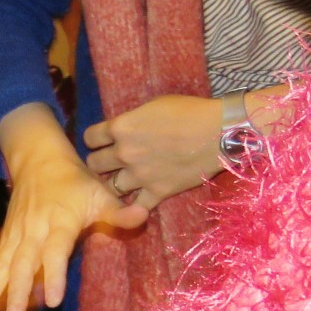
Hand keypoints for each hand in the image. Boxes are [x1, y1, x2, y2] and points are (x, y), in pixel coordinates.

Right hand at [0, 104, 146, 310]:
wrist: (38, 159)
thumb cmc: (75, 181)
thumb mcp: (100, 193)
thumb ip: (118, 213)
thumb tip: (144, 215)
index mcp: (59, 220)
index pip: (55, 251)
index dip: (53, 275)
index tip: (52, 301)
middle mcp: (34, 229)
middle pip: (22, 263)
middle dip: (16, 291)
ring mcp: (16, 233)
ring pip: (3, 264)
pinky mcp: (7, 236)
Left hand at [82, 94, 224, 211]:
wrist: (219, 132)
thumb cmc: (190, 111)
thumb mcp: (152, 106)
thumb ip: (131, 121)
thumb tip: (122, 129)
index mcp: (121, 127)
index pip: (90, 137)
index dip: (95, 140)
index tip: (102, 141)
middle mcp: (124, 152)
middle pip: (94, 164)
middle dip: (100, 163)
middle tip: (110, 163)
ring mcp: (140, 174)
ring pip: (111, 187)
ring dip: (115, 183)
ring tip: (125, 180)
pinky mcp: (158, 191)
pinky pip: (137, 205)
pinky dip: (136, 204)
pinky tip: (139, 199)